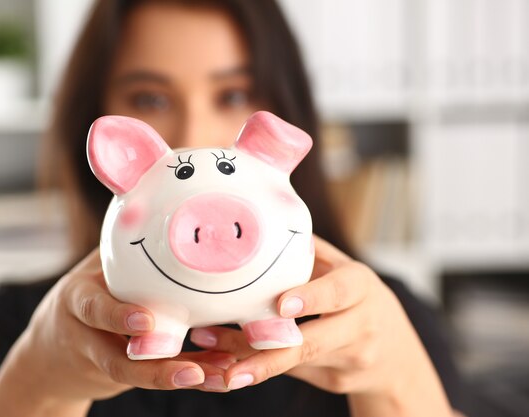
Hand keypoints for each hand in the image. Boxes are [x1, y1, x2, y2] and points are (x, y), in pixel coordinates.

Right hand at [0, 249, 234, 415]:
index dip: (117, 315)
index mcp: (79, 300)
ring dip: (178, 378)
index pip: (93, 307)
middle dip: (154, 368)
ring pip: (139, 377)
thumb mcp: (93, 267)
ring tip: (215, 378)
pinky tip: (216, 374)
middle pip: (115, 360)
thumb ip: (121, 245)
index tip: (146, 320)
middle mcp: (88, 337)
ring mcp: (105, 361)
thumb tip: (157, 188)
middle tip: (193, 371)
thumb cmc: (87, 293)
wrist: (56, 348)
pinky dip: (183, 375)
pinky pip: (154, 376)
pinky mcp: (126, 373)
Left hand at [190, 235, 453, 414]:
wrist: (395, 354)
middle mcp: (360, 326)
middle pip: (313, 342)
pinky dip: (258, 368)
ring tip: (214, 366)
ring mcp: (349, 359)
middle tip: (233, 356)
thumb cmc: (357, 298)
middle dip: (270, 353)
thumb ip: (311, 252)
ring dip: (250, 361)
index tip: (281, 304)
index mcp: (361, 288)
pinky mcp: (335, 380)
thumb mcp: (344, 270)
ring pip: (293, 361)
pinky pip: (291, 373)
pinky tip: (225, 368)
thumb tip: (267, 221)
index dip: (311, 298)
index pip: (338, 292)